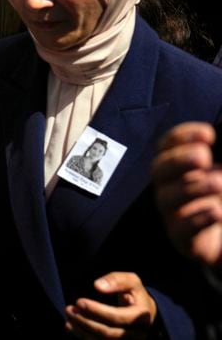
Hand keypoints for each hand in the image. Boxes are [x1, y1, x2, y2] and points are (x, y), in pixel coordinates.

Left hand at [65, 272, 155, 338]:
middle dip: (86, 321)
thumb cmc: (135, 293)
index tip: (79, 301)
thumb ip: (116, 280)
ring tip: (68, 315)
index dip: (98, 311)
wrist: (145, 312)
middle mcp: (137, 334)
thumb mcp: (131, 281)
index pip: (118, 317)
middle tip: (69, 309)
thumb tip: (98, 286)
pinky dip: (82, 335)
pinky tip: (70, 325)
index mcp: (142, 316)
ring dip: (81, 329)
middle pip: (108, 332)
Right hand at [153, 122, 221, 269]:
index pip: (167, 145)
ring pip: (167, 198)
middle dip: (178, 160)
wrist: (221, 239)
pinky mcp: (183, 239)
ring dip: (192, 188)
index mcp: (177, 167)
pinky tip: (216, 213)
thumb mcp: (218, 174)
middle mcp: (169, 187)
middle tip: (204, 157)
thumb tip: (218, 152)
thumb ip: (219, 163)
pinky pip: (181, 229)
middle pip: (158, 169)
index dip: (182, 136)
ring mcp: (173, 213)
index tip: (209, 135)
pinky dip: (197, 220)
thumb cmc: (218, 197)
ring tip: (218, 183)